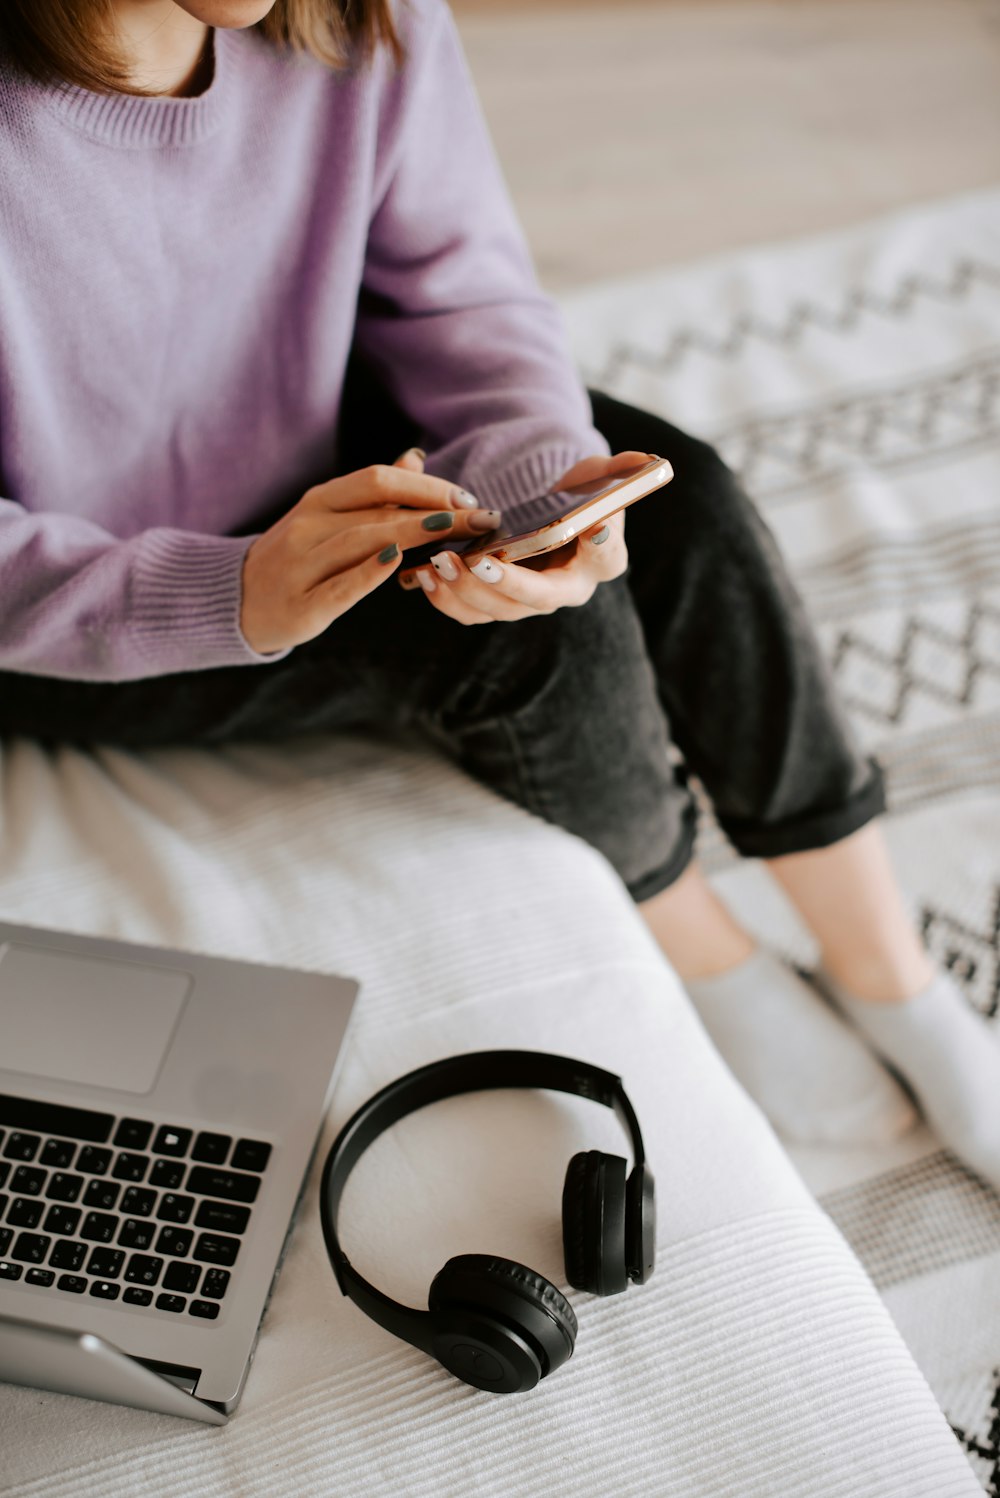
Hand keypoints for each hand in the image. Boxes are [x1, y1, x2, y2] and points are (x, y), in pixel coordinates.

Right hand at [240, 451, 500, 652]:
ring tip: (453, 536)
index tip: (468, 499)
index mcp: (320, 500)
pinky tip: (398, 565)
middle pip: (378, 510)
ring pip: (361, 543)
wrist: (238, 600)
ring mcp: (301, 564)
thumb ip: (375, 492)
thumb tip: (416, 456)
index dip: (426, 487)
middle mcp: (308, 526)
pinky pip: (339, 586)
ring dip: (412, 536)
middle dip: (435, 513)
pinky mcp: (301, 605)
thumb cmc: (299, 556)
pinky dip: (367, 574)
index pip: (378, 480)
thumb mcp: (330, 516)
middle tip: (481, 519)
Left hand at [407, 451, 645, 624]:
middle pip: (540, 597)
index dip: (604, 546)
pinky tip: (426, 574)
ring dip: (467, 590)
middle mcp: (567, 589)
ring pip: (500, 609)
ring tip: (440, 562)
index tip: (596, 526)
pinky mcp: (498, 604)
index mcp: (601, 558)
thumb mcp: (596, 476)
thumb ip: (618, 469)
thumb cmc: (575, 496)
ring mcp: (530, 601)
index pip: (609, 558)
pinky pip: (471, 613)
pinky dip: (446, 598)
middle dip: (507, 583)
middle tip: (477, 561)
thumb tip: (643, 459)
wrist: (544, 514)